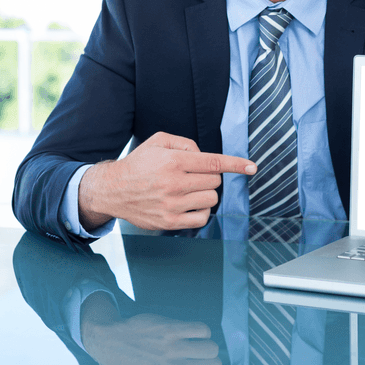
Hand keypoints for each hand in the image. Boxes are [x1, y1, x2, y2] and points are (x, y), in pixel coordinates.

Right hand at [79, 132, 256, 231]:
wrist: (112, 190)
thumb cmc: (139, 164)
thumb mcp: (158, 141)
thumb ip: (186, 143)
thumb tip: (206, 155)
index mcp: (174, 162)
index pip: (214, 162)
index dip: (237, 164)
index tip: (252, 167)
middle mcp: (174, 183)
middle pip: (215, 181)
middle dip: (209, 177)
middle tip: (192, 176)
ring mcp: (172, 205)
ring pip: (211, 200)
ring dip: (205, 194)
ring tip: (188, 190)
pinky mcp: (169, 222)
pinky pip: (202, 218)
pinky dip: (200, 211)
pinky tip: (188, 204)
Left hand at [80, 302, 256, 364]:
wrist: (114, 345)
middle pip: (215, 363)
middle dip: (210, 357)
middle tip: (191, 355)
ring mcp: (172, 351)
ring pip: (211, 347)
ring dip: (205, 343)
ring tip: (187, 344)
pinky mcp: (170, 331)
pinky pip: (202, 329)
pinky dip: (199, 330)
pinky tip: (185, 332)